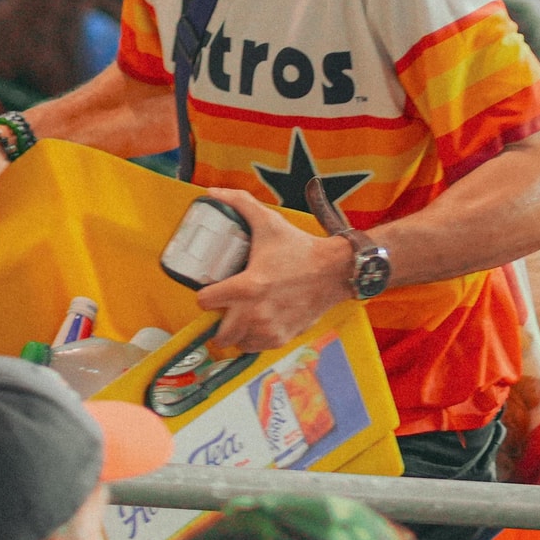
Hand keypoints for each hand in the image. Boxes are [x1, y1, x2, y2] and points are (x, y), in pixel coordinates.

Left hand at [189, 202, 349, 354]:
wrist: (334, 271)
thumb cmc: (299, 247)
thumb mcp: (269, 222)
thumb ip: (239, 203)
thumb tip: (211, 191)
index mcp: (247, 286)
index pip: (205, 302)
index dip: (205, 295)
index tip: (212, 290)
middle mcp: (255, 313)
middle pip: (219, 333)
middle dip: (218, 321)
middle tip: (224, 308)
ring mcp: (269, 328)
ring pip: (237, 342)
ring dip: (235, 332)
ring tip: (240, 317)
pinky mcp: (282, 338)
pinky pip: (255, 347)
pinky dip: (253, 339)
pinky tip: (256, 324)